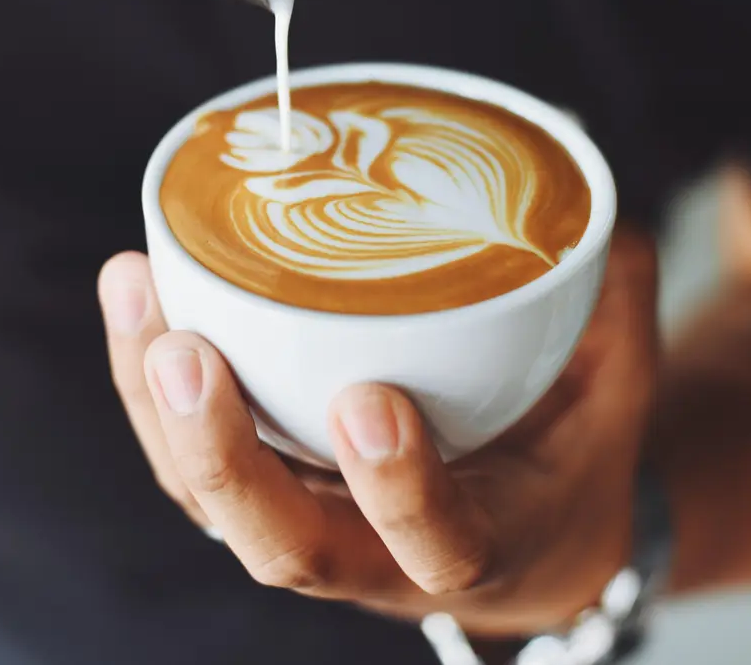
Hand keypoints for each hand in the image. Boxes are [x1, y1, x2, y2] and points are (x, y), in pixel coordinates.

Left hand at [99, 231, 658, 633]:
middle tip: (188, 355)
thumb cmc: (567, 456)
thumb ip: (611, 303)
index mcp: (479, 548)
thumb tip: (590, 193)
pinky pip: (185, 456)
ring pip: (208, 500)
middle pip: (281, 546)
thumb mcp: (617, 393)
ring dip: (157, 405)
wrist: (524, 535)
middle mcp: (374, 557)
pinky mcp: (261, 487)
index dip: (399, 490)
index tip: (372, 403)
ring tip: (136, 289)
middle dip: (223, 455)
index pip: (436, 547)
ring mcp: (305, 524)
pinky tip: (134, 288)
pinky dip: (147, 376)